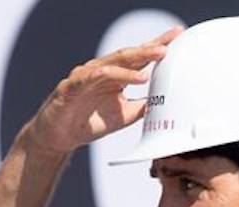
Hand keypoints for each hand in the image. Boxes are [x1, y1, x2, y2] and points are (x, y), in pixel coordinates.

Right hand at [21, 26, 182, 156]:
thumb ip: (144, 107)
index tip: (178, 36)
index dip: (157, 47)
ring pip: (115, 61)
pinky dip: (117, 75)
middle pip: (130, 55)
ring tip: (159, 55)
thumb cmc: (90, 122)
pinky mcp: (73, 86)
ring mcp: (86, 76)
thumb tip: (168, 104)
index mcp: (115, 76)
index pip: (139, 58)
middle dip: (152, 47)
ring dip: (139, 57)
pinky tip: (134, 78)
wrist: (61, 137)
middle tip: (172, 41)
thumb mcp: (125, 115)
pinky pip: (96, 76)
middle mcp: (102, 71)